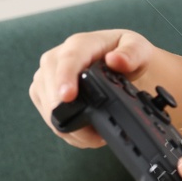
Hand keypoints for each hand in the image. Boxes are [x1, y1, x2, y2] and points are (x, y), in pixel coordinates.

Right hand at [29, 29, 158, 147]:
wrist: (118, 63)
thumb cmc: (127, 54)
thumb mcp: (139, 49)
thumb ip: (132, 54)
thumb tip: (115, 60)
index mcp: (80, 44)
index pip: (69, 60)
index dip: (66, 78)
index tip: (68, 96)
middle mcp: (56, 58)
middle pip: (52, 89)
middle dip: (72, 115)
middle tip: (99, 135)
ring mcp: (46, 76)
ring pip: (48, 108)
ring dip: (71, 127)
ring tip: (97, 136)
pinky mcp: (42, 93)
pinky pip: (48, 117)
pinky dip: (67, 131)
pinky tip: (86, 133)